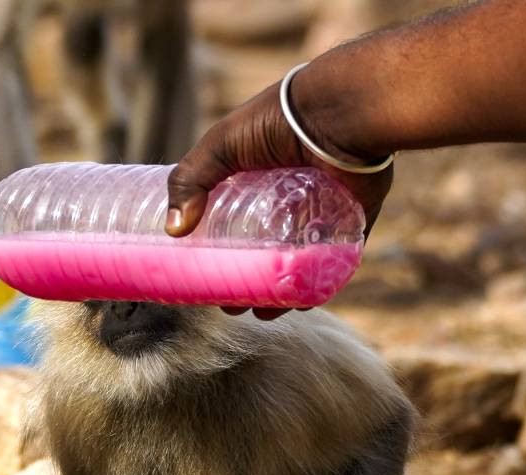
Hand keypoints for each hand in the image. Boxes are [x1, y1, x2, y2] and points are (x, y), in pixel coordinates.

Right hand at [165, 77, 392, 319]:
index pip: (231, 225)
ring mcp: (321, 211)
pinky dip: (320, 283)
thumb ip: (189, 180)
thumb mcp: (219, 146)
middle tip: (232, 305)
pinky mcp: (351, 221)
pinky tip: (301, 302)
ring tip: (264, 311)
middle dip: (246, 282)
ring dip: (280, 290)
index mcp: (255, 180)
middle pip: (263, 251)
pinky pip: (335, 260)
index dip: (216, 254)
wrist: (338, 111)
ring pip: (297, 262)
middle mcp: (287, 198)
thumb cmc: (275, 121)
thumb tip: (174, 231)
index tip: (203, 280)